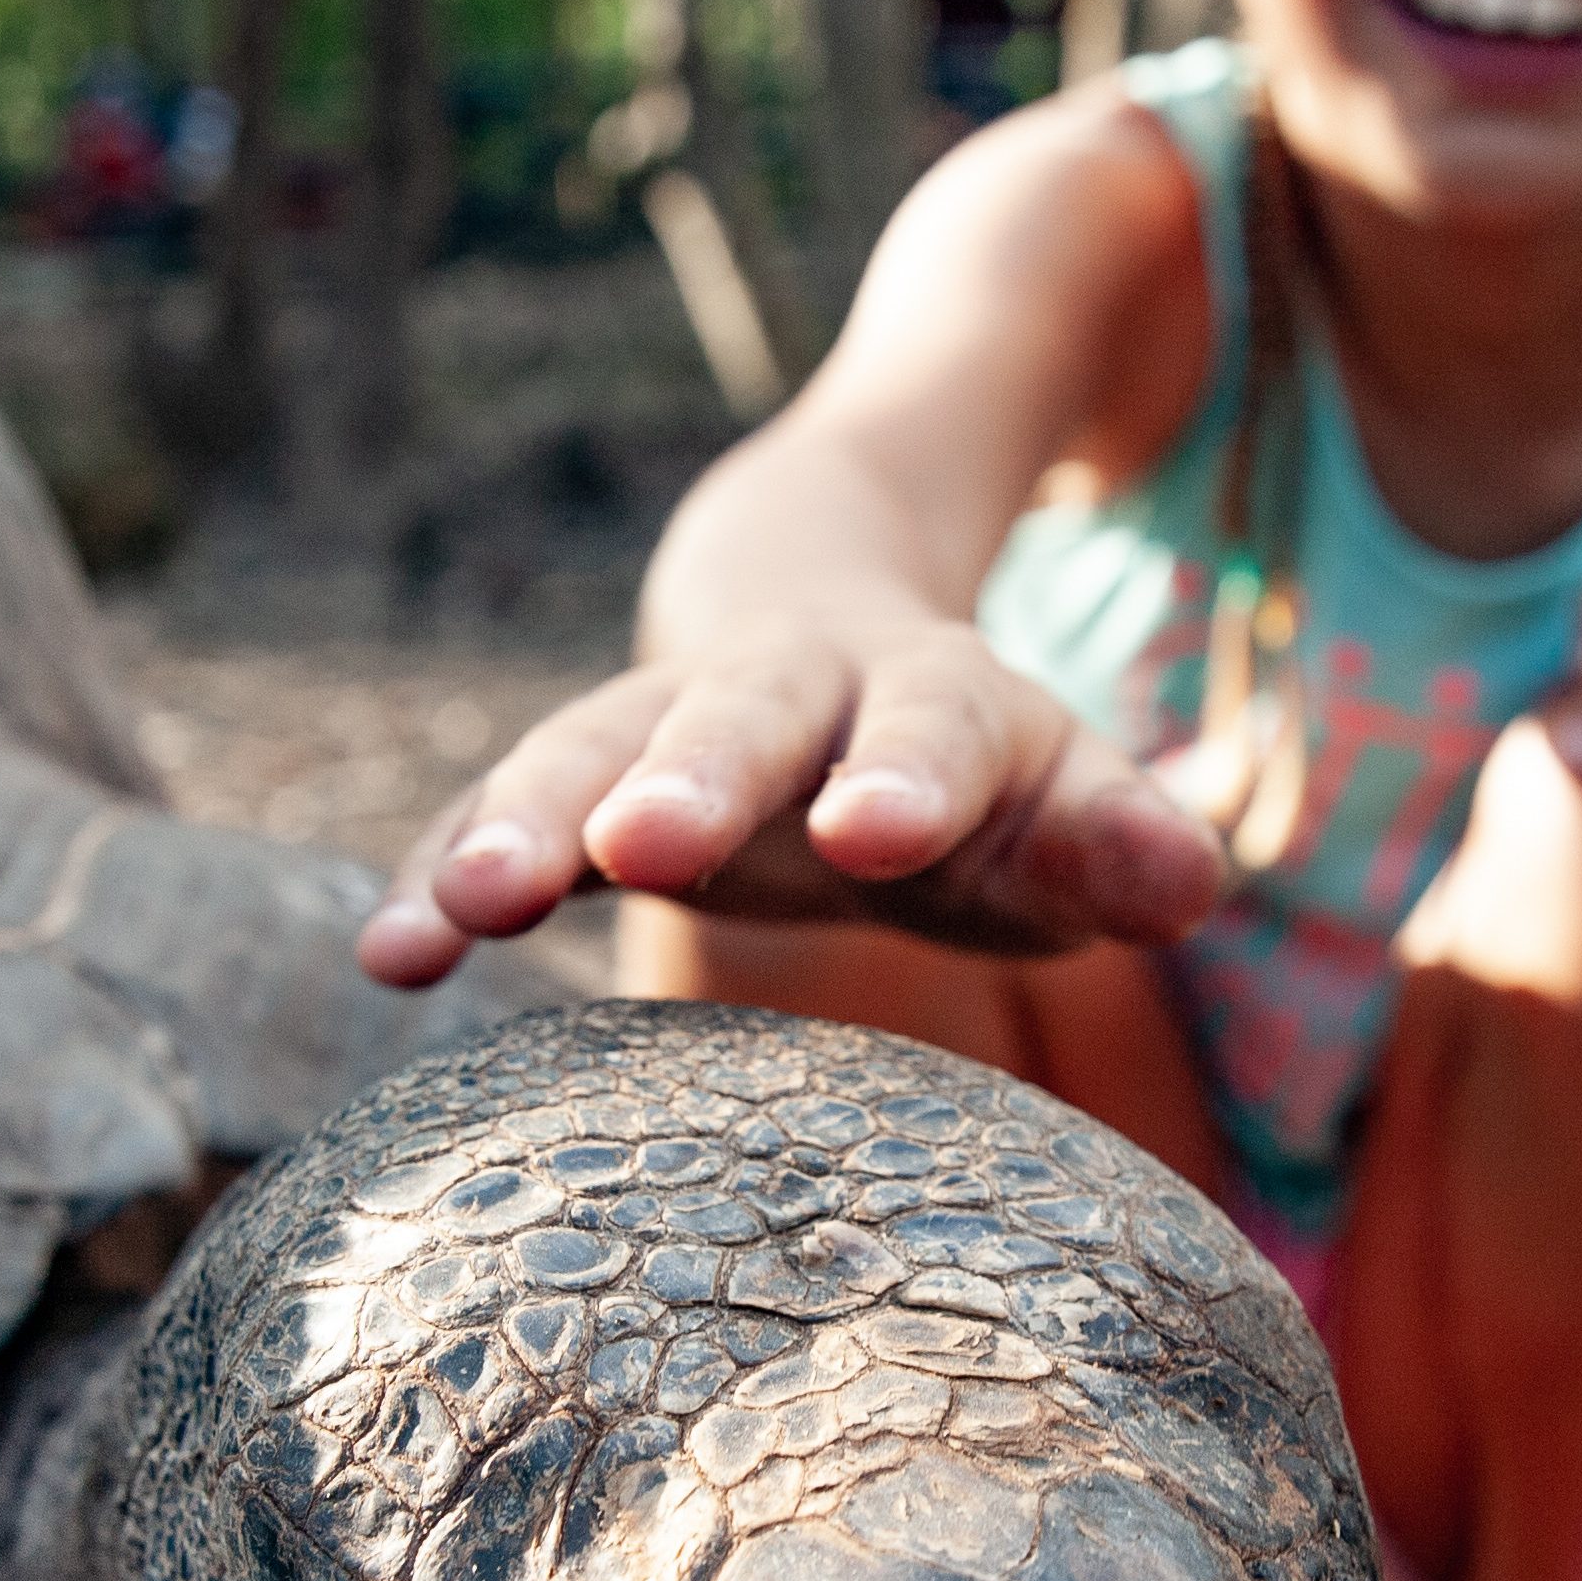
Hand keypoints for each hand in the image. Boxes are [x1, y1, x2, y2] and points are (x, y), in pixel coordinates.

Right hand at [355, 614, 1229, 984]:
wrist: (823, 625)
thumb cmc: (973, 778)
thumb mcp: (1060, 803)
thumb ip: (1120, 847)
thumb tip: (1190, 879)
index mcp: (933, 698)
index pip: (935, 729)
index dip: (909, 777)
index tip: (882, 831)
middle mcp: (787, 694)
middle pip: (741, 722)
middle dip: (696, 779)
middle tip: (647, 846)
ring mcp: (661, 729)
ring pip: (584, 750)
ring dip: (530, 825)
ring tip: (475, 903)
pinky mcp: (572, 784)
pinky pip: (488, 819)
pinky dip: (438, 875)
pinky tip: (391, 955)